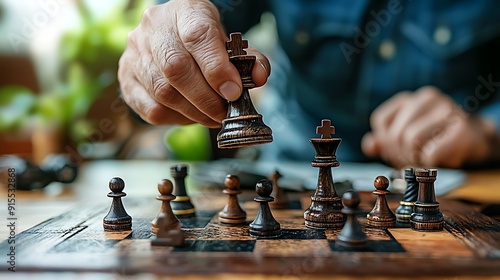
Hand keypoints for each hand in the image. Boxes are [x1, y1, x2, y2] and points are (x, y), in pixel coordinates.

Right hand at [118, 0, 269, 127]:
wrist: (171, 37)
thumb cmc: (204, 42)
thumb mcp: (229, 41)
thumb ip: (249, 59)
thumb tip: (259, 77)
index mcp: (185, 11)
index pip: (197, 36)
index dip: (217, 68)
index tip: (233, 91)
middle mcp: (154, 28)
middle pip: (176, 68)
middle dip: (206, 98)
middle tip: (224, 112)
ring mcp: (135, 53)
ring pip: (163, 91)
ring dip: (193, 111)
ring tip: (212, 116)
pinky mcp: (126, 78)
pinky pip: (150, 108)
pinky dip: (175, 118)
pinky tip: (191, 115)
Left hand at [362, 86, 495, 167]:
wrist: (475, 139)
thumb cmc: (435, 138)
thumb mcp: (407, 135)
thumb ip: (386, 140)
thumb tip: (369, 146)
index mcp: (410, 98)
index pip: (380, 121)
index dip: (384, 142)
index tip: (394, 152)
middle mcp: (427, 98)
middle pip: (395, 132)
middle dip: (397, 154)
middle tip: (408, 162)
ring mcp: (446, 110)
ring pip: (411, 140)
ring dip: (413, 159)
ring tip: (421, 161)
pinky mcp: (461, 128)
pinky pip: (431, 152)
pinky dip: (428, 163)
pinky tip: (435, 161)